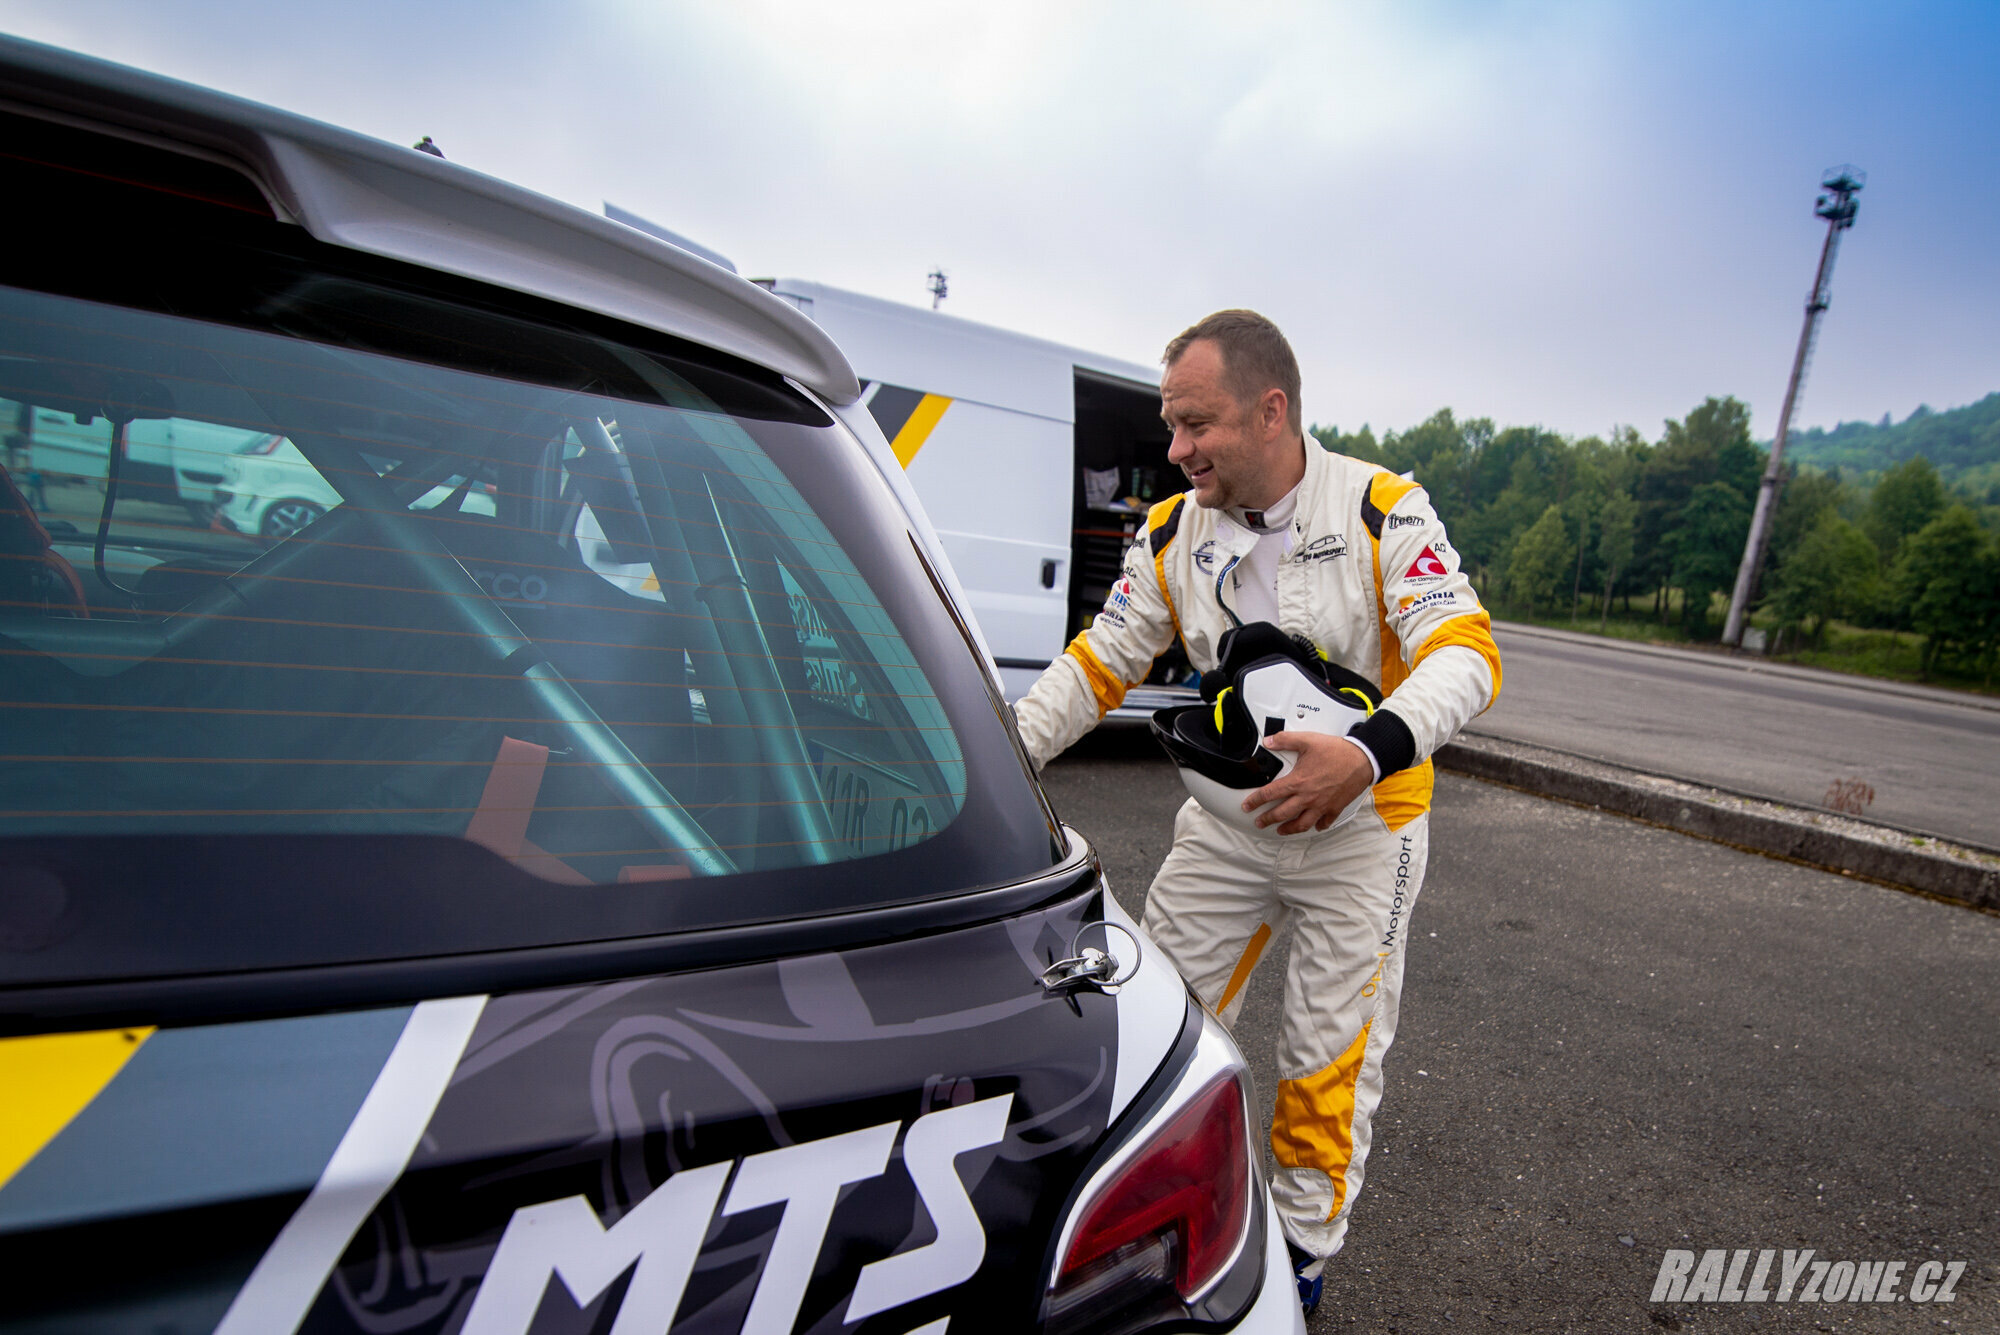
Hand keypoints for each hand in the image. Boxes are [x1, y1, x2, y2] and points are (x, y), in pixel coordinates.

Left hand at [1244, 732, 1372, 834]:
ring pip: (1302, 823)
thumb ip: (1285, 740)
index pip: (1270, 794)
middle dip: (1268, 820)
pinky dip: (1317, 826)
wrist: (1362, 759)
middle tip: (1260, 822)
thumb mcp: (1308, 740)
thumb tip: (1269, 741)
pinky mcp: (1335, 807)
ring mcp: (1321, 805)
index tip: (1247, 806)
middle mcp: (1308, 797)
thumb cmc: (1338, 752)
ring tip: (1281, 830)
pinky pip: (1324, 822)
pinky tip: (1314, 826)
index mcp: (1298, 781)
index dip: (1255, 801)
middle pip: (1282, 814)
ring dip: (1289, 829)